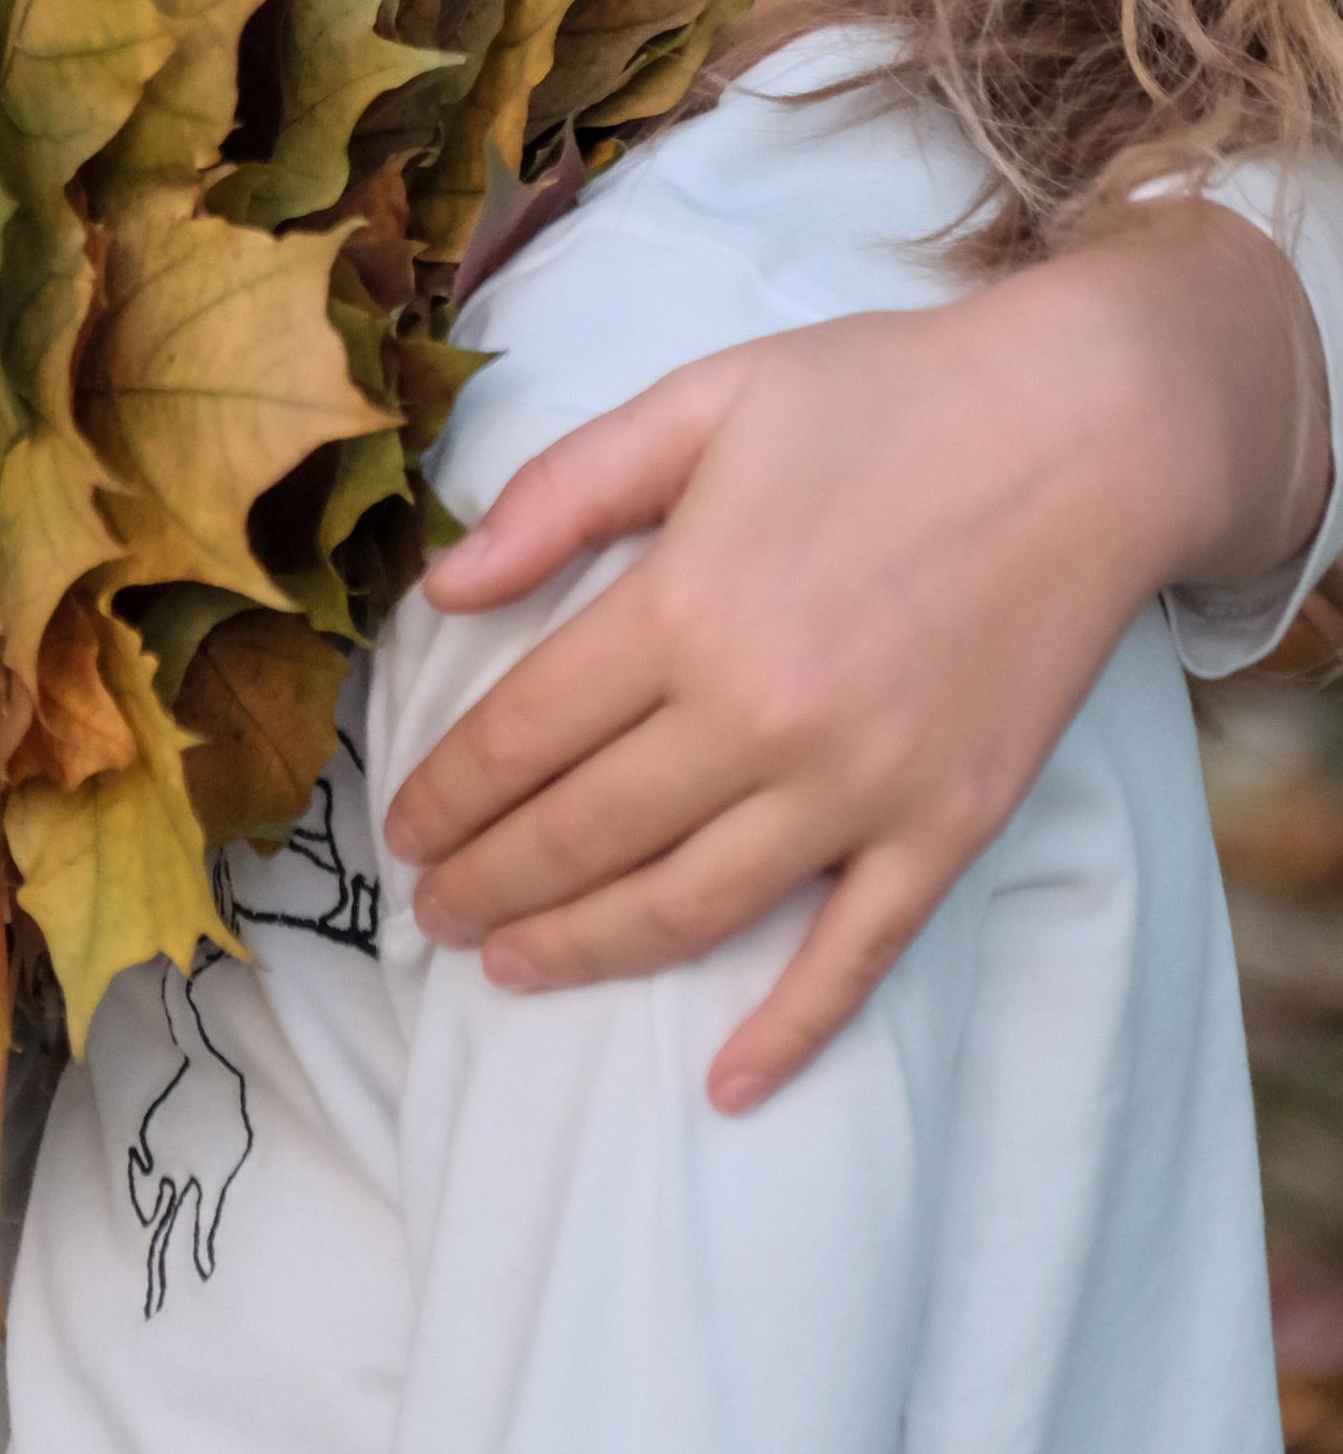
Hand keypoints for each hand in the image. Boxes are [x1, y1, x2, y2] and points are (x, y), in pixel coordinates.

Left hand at [383, 201, 1328, 1113]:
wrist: (1082, 434)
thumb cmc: (879, 400)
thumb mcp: (700, 400)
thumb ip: (563, 491)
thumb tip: (447, 586)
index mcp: (686, 609)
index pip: (528, 732)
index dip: (451, 791)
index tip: (402, 828)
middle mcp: (761, 719)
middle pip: (589, 832)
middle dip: (493, 881)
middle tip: (432, 912)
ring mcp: (861, 789)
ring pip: (690, 907)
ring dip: (586, 949)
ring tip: (510, 964)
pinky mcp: (947, 827)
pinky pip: (854, 955)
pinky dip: (788, 1029)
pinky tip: (728, 1084)